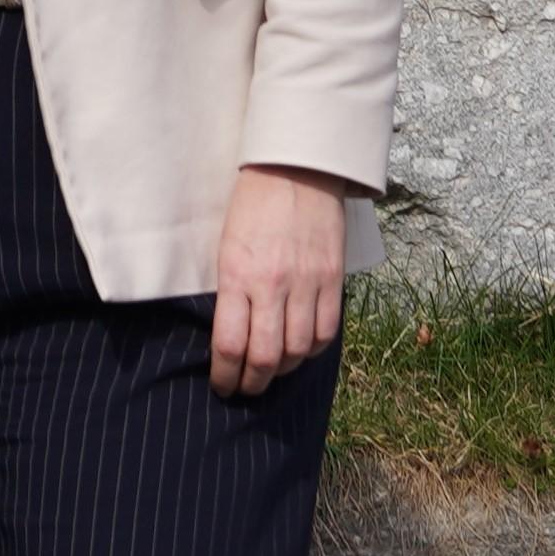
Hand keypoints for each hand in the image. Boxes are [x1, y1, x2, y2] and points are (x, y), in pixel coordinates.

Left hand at [207, 164, 354, 397]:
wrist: (296, 166)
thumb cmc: (252, 203)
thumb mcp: (226, 243)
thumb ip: (229, 289)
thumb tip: (230, 336)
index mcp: (237, 273)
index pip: (230, 345)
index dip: (225, 376)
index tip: (222, 385)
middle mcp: (272, 283)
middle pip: (265, 358)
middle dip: (252, 384)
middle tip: (245, 388)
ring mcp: (307, 283)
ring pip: (297, 351)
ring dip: (282, 370)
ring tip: (271, 372)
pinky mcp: (332, 279)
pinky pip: (326, 333)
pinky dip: (311, 350)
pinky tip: (300, 349)